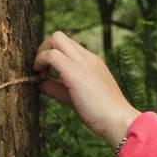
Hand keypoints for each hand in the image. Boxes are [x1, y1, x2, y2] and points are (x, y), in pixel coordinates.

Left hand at [33, 32, 140, 146]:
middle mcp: (87, 57)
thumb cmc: (100, 113)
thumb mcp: (75, 96)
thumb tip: (41, 83)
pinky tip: (40, 78)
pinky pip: (52, 55)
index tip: (45, 72)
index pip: (67, 46)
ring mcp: (82, 62)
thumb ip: (58, 88)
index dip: (51, 54)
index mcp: (91, 61)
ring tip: (39, 74)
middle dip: (43, 48)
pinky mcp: (75, 73)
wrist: (118, 120)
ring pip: (56, 38)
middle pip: (59, 36)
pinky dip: (40, 62)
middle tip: (39, 69)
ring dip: (41, 54)